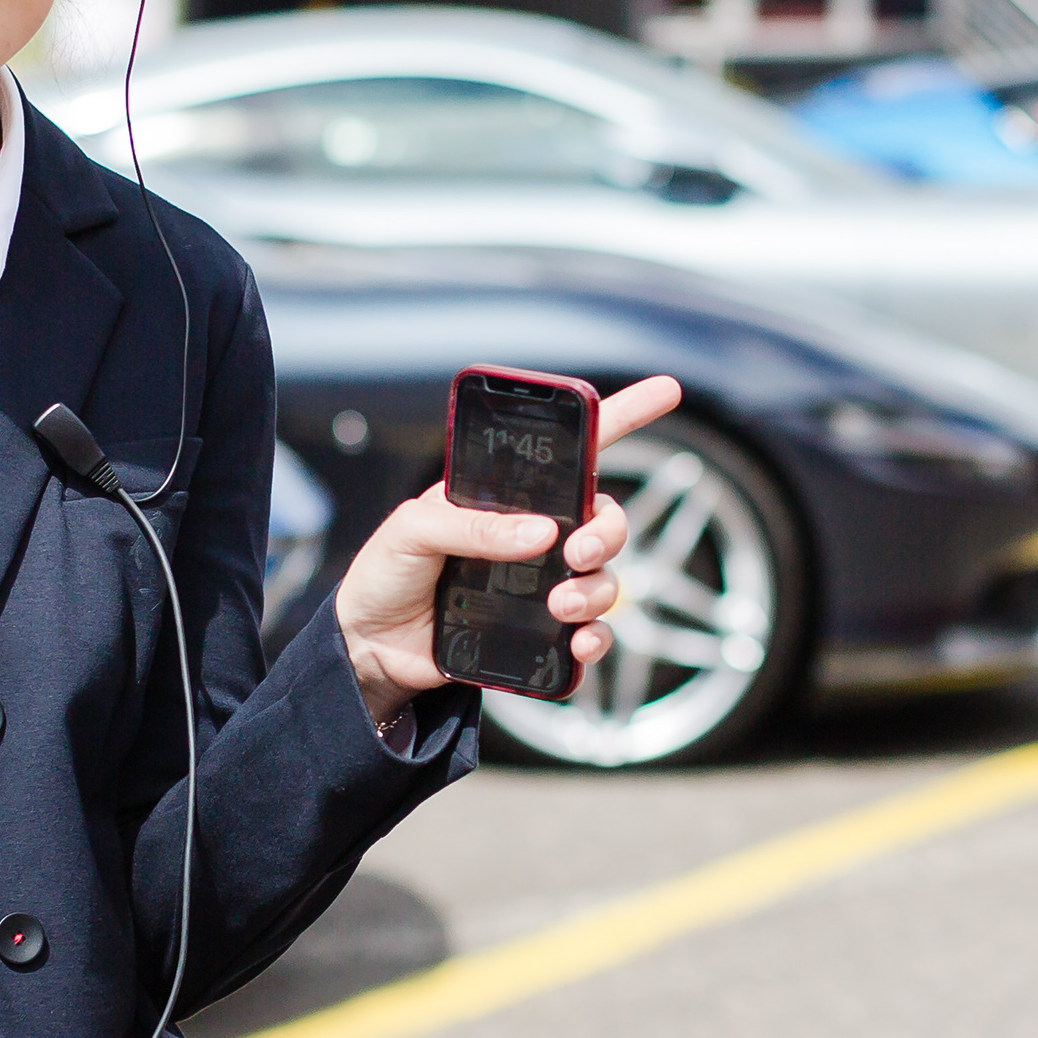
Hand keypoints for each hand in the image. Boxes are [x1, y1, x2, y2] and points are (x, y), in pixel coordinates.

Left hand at [335, 376, 681, 729]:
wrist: (369, 646)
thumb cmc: (385, 574)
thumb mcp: (412, 532)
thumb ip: (471, 526)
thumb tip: (541, 534)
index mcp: (508, 497)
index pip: (575, 450)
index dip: (622, 415)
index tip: (668, 391)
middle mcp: (535, 537)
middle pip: (605, 519)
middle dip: (608, 533)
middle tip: (574, 554)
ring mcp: (541, 585)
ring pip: (606, 578)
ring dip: (598, 591)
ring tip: (560, 607)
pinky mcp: (541, 633)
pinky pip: (591, 633)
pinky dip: (595, 639)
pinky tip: (579, 643)